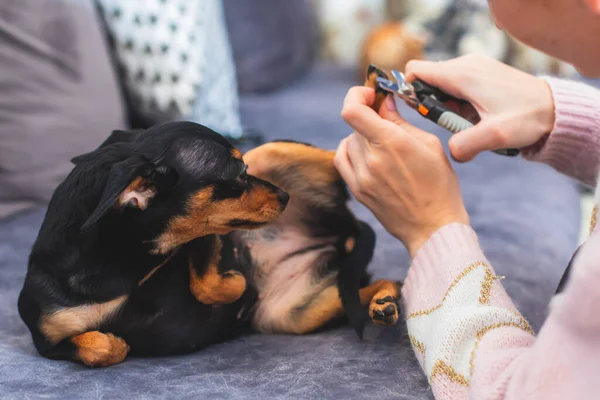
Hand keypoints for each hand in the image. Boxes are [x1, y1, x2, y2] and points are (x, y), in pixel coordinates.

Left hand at [335, 87, 468, 256]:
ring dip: (361, 135)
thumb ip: (400, 121)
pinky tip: (366, 152)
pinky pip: (341, 159)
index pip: (352, 110)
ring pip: (348, 140)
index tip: (369, 94)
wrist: (433, 227)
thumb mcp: (429, 145)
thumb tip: (383, 101)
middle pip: (354, 124)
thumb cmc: (439, 185)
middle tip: (384, 117)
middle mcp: (371, 159)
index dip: (356, 95)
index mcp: (391, 143)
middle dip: (368, 115)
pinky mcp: (356, 190)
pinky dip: (350, 150)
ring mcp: (360, 177)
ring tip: (382, 142)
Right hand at [405, 54, 554, 161]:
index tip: (414, 111)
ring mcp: (475, 68)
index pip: (415, 71)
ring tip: (467, 123)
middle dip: (429, 104)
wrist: (556, 110)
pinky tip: (475, 119)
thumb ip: (464, 145)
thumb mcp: (494, 136)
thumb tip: (452, 152)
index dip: (407, 90)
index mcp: (462, 74)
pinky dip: (459, 104)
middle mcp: (466, 66)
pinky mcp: (483, 75)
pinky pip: (458, 88)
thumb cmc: (528, 118)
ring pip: (443, 86)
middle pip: (428, 80)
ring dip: (447, 107)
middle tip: (448, 124)